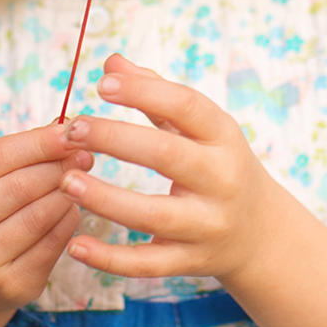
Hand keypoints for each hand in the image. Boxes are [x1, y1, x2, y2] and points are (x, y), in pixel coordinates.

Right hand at [0, 124, 92, 312]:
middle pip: (20, 186)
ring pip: (39, 216)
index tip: (71, 130)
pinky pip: (51, 244)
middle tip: (85, 155)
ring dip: (67, 194)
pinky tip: (73, 209)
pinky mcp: (8, 286)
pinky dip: (68, 221)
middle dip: (59, 166)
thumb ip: (22, 149)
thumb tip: (66, 126)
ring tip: (82, 180)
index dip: (38, 142)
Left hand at [59, 54, 285, 283]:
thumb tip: (111, 62)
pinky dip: (110, 259)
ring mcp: (207, 224)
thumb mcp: (200, 127)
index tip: (102, 84)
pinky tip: (75, 245)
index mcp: (223, 136)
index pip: (186, 105)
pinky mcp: (192, 262)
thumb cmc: (216, 163)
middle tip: (73, 129)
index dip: (144, 92)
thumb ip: (155, 93)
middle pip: (166, 155)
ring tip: (66, 182)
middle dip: (115, 140)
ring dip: (106, 200)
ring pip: (153, 216)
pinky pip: (147, 264)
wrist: (261, 234)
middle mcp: (221, 179)